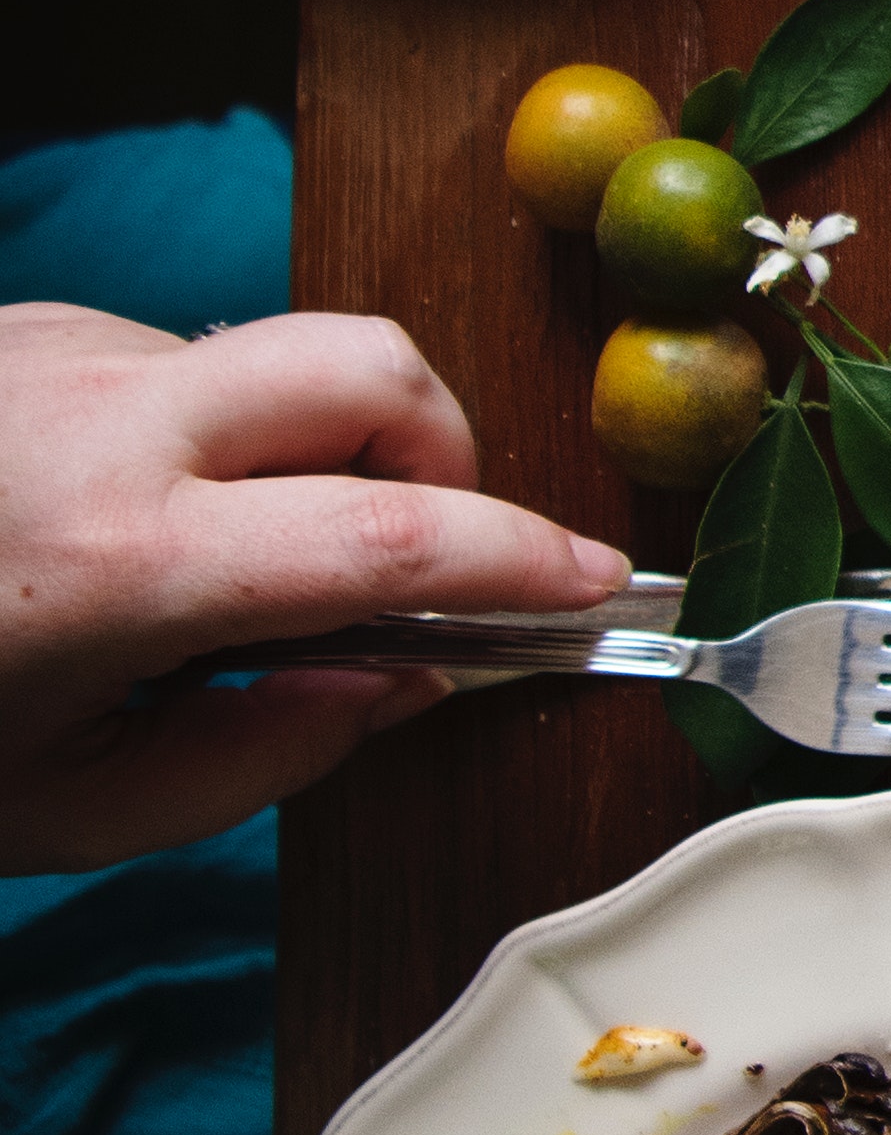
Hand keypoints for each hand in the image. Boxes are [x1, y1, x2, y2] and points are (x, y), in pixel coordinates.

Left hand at [0, 305, 630, 861]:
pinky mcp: (20, 326)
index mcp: (121, 563)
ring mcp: (56, 351)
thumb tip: (403, 678)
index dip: (521, 555)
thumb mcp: (68, 808)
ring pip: (270, 357)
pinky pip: (172, 356)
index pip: (393, 528)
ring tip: (220, 559)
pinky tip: (112, 519)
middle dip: (441, 447)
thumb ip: (260, 752)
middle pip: (370, 365)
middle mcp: (100, 424)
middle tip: (421, 546)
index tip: (591, 585)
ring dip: (300, 445)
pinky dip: (197, 431)